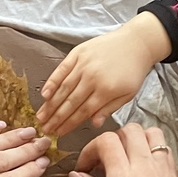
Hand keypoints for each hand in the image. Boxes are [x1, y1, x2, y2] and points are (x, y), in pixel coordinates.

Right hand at [37, 12, 171, 135]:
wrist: (137, 42)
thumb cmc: (134, 71)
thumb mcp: (128, 94)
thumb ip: (109, 109)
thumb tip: (94, 124)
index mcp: (105, 91)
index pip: (82, 112)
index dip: (69, 124)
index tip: (58, 134)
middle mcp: (92, 78)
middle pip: (70, 102)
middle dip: (56, 118)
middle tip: (44, 129)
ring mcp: (83, 64)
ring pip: (63, 88)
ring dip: (51, 104)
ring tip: (40, 116)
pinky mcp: (78, 53)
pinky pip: (61, 69)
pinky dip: (52, 81)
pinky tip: (44, 94)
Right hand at [71, 125, 177, 176]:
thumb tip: (77, 176)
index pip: (107, 141)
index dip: (90, 148)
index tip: (84, 168)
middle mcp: (147, 169)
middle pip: (131, 130)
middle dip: (112, 139)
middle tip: (104, 162)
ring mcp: (167, 172)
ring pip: (153, 134)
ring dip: (136, 140)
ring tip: (126, 161)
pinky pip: (166, 151)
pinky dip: (152, 151)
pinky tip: (144, 173)